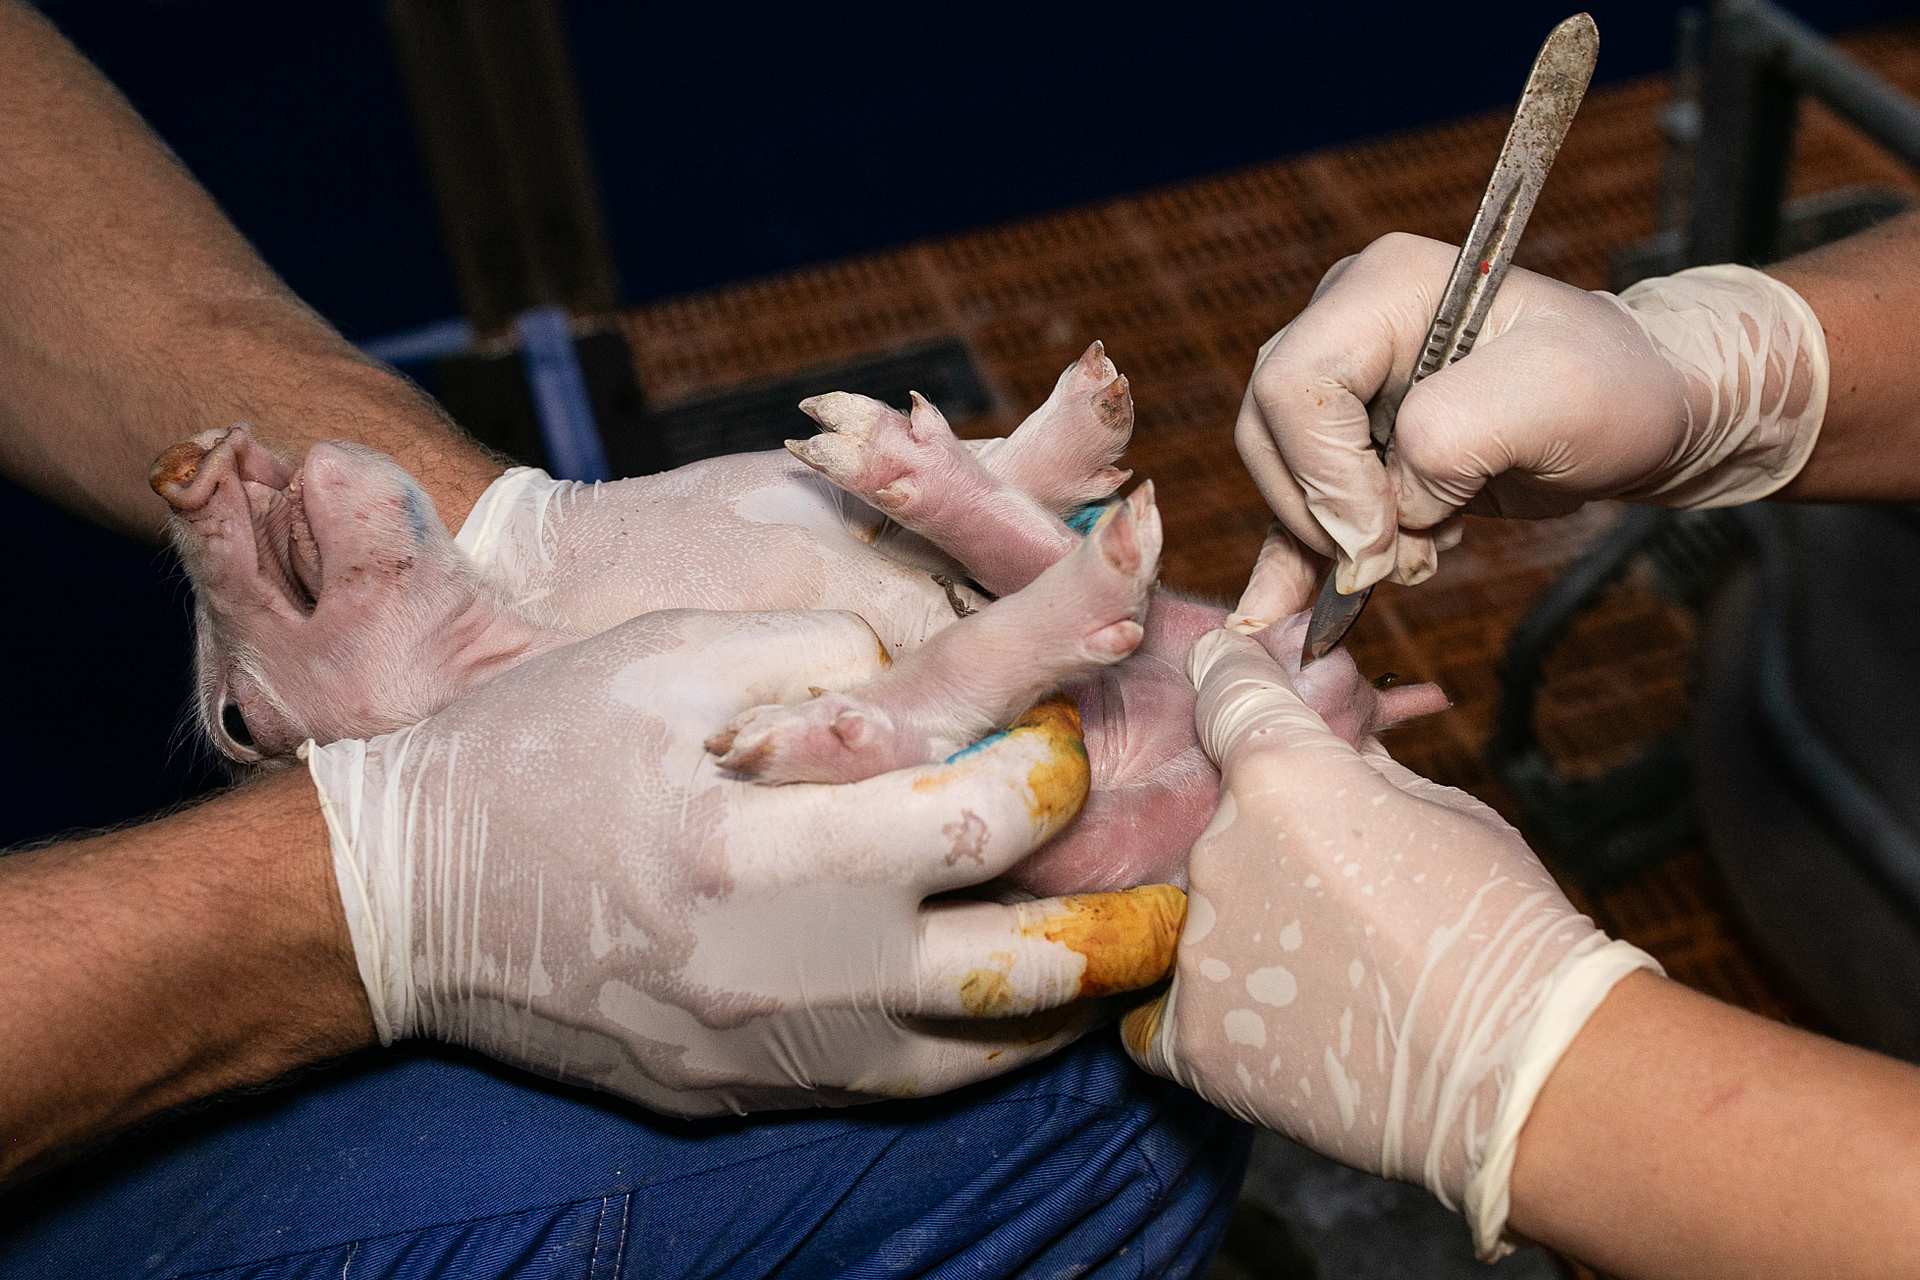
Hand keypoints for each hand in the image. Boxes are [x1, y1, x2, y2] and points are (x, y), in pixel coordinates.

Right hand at [302, 607, 1182, 1116]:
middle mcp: (786, 968)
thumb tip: (950, 671)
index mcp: (764, 844)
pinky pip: (912, 1087)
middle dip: (1117, 901)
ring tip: (1143, 939)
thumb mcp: (668, 657)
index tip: (1082, 728)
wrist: (408, 898)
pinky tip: (1031, 1002)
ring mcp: (772, 1050)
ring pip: (983, 1045)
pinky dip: (991, 1046)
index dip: (1061, 763)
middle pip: (1015, 953)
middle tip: (1177, 857)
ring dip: (1079, 987)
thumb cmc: (535, 750)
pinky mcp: (754, 1093)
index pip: (980, 812)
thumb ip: (824, 654)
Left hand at [1121, 618, 1655, 1258]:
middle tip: (1341, 900)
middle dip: (1266, 846)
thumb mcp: (1441, 808)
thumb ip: (1358, 769)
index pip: (1225, 693)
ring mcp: (1199, 947)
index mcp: (1283, 774)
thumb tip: (1328, 752)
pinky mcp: (1195, 1036)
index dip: (1228, 677)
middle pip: (1219, 824)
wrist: (1527, 1073)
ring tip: (1334, 974)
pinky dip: (1212, 1010)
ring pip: (1201, 916)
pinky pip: (1166, 1009)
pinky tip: (1273, 1023)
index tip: (1222, 670)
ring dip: (1248, 932)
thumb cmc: (1503, 933)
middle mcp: (1220, 849)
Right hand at [1235, 232, 1827, 594]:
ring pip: (1280, 475)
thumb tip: (1389, 501)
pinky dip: (1299, 559)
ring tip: (1418, 552)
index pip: (1294, 384)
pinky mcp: (1354, 438)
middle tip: (1399, 554)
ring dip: (1337, 538)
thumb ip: (1450, 436)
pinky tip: (1291, 607)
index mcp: (1383, 287)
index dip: (1325, 471)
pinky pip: (1297, 502)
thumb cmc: (1616, 388)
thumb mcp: (1556, 396)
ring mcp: (1347, 381)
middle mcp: (1348, 324)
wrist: (1644, 411)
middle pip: (1268, 431)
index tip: (1388, 531)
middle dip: (1326, 511)